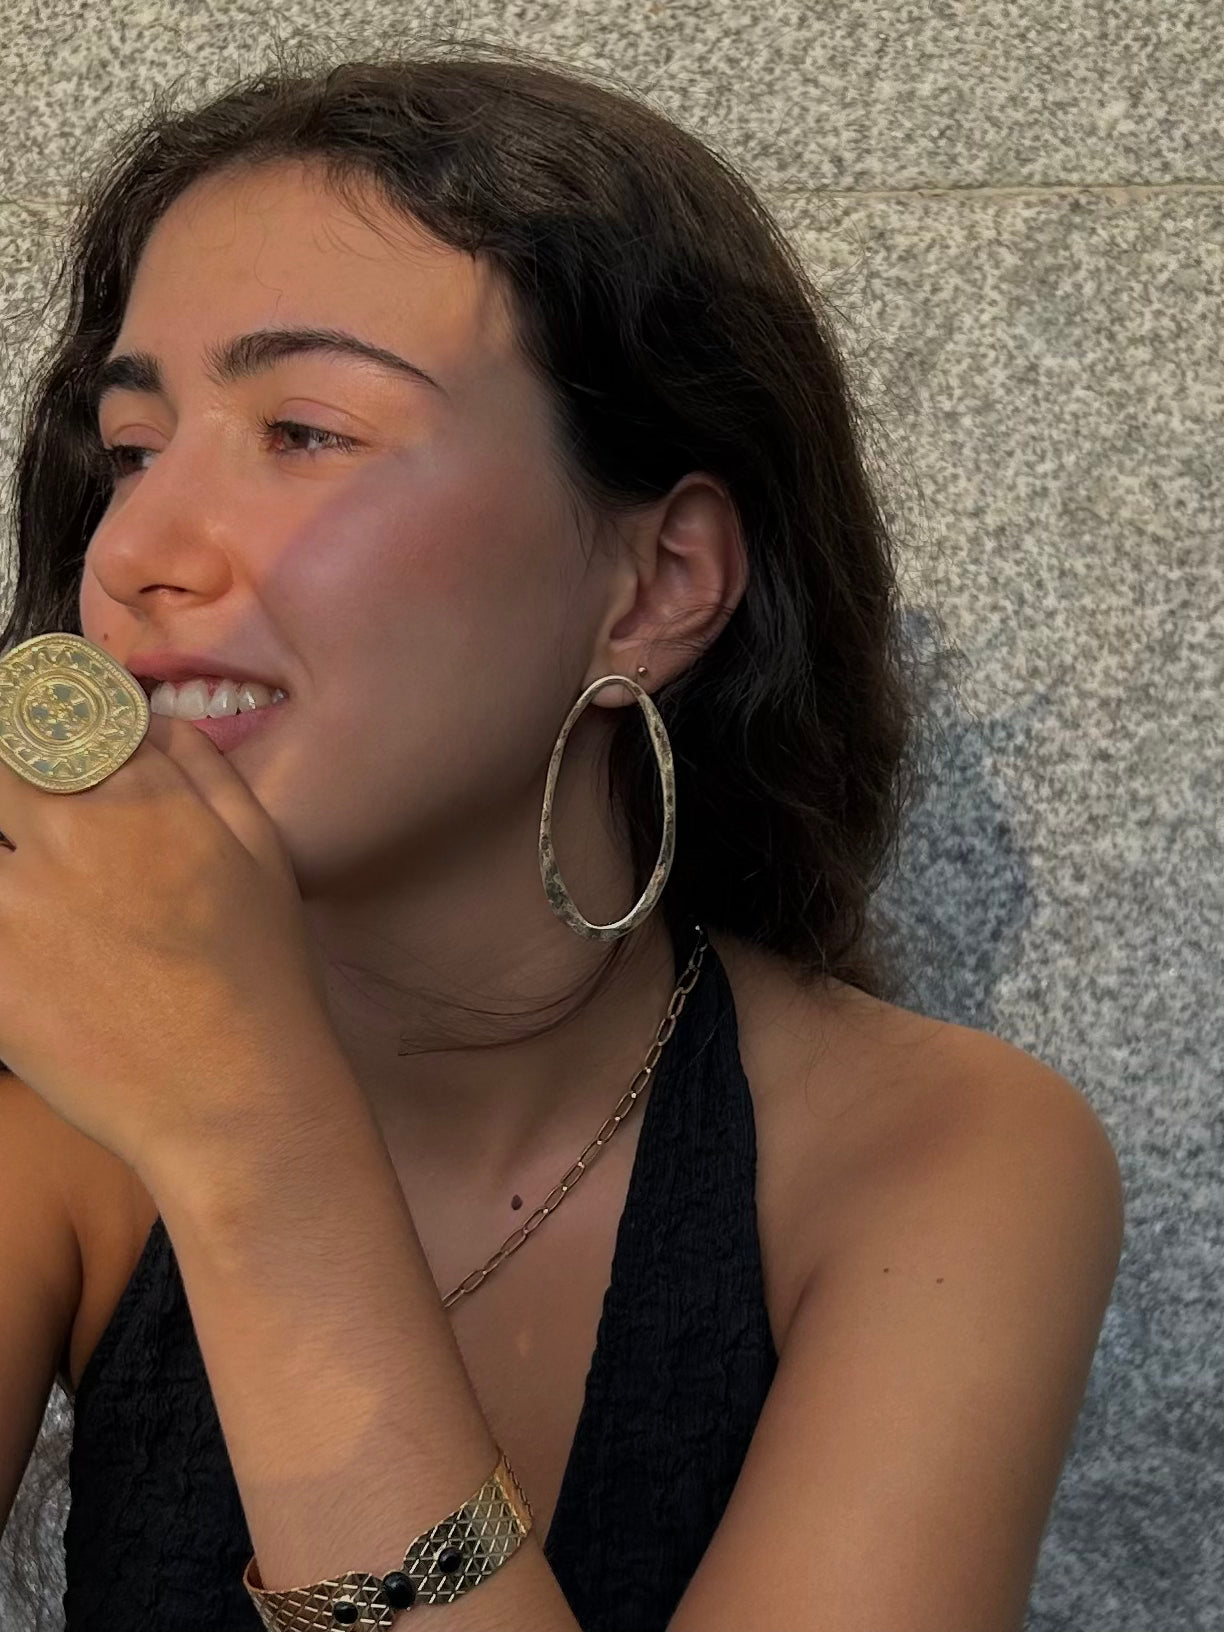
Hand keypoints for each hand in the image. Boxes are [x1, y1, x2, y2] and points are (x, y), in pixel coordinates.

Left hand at [0, 709, 339, 1177]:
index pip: (62, 718)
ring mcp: (16, 903)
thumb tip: (159, 727)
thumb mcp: (264, 858)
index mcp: (139, 798)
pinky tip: (19, 937)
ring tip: (27, 885)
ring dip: (1, 852)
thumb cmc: (262, 977)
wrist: (235, 1095)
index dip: (47, 721)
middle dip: (8, 775)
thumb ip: (209, 776)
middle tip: (23, 811)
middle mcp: (68, 833)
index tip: (44, 730)